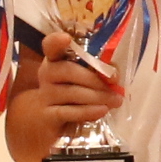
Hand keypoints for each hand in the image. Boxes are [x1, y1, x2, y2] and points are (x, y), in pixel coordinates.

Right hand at [4, 26, 124, 161]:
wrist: (46, 123)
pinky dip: (87, 111)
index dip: (56, 41)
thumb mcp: (82, 81)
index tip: (66, 39)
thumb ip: (96, 73)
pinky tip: (101, 111)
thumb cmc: (70, 95)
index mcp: (55, 60)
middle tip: (115, 85)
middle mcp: (46, 74)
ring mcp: (45, 95)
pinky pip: (68, 112)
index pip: (50, 46)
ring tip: (115, 101)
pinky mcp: (47, 116)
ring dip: (97, 96)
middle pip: (68, 70)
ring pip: (72, 92)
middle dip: (95, 78)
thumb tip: (113, 74)